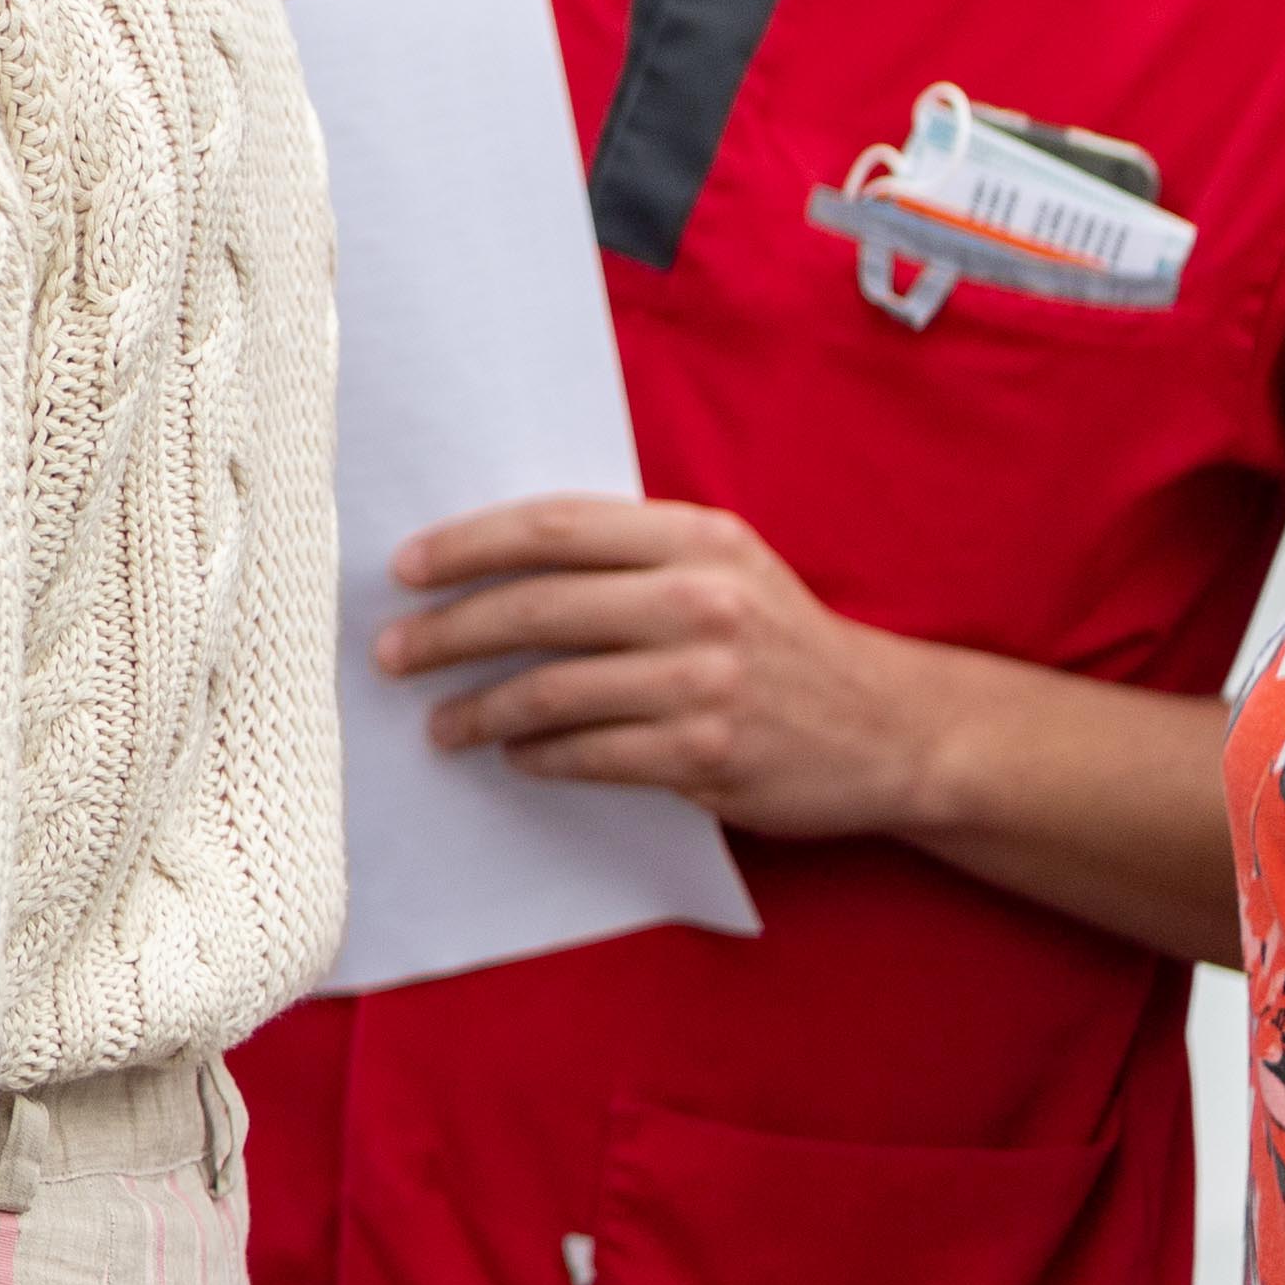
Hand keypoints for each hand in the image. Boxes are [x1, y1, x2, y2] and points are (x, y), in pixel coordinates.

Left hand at [380, 498, 929, 838]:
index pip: (554, 528)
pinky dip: (539, 756)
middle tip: (392, 652)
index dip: (468, 545)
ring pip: (552, 692)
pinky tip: (515, 755)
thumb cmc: (780, 638)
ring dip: (478, 710)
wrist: (893, 727)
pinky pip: (590, 755)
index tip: (405, 567)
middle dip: (448, 631)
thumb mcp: (725, 566)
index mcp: (698, 538)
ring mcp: (706, 682)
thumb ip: (630, 554)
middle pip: (537, 609)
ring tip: (440, 723)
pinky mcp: (707, 755)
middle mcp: (701, 602)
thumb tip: (490, 562)